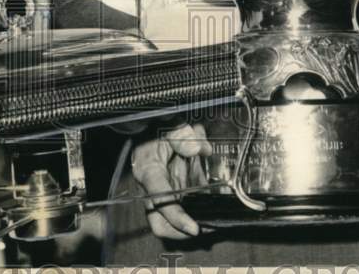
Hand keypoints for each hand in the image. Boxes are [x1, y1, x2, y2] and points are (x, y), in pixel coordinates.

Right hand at [131, 123, 211, 238]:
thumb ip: (184, 136)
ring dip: (188, 226)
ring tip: (210, 224)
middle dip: (180, 232)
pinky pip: (179, 211)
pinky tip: (208, 210)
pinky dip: (193, 214)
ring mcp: (160, 192)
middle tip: (204, 229)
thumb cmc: (159, 127)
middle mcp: (150, 187)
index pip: (160, 201)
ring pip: (169, 222)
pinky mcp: (169, 193)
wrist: (152, 127)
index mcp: (148, 171)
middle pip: (159, 222)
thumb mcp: (171, 126)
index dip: (177, 218)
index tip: (194, 228)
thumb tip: (200, 149)